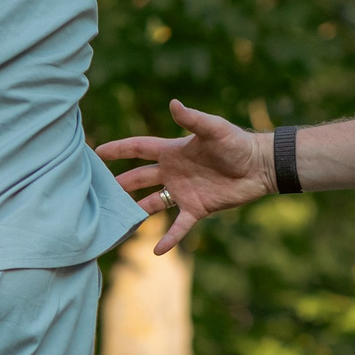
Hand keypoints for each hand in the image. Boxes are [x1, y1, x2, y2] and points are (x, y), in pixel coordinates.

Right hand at [97, 99, 273, 251]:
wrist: (260, 166)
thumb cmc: (237, 143)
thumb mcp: (214, 129)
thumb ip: (192, 120)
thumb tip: (173, 104)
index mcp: (172, 151)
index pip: (138, 149)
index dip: (118, 149)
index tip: (95, 151)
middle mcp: (173, 172)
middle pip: (139, 178)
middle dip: (118, 184)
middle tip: (95, 192)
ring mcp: (183, 192)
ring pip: (153, 204)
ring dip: (136, 212)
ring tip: (115, 223)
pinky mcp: (198, 209)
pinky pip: (179, 226)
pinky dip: (169, 238)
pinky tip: (156, 251)